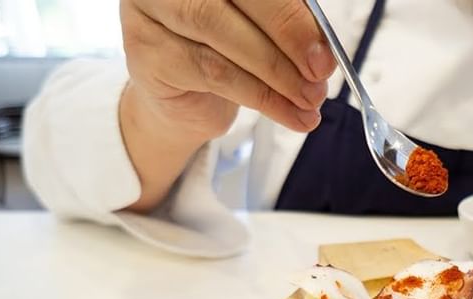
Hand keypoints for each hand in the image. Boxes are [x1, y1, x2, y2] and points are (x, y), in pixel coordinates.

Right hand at [120, 0, 335, 139]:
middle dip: (289, 41)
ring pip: (227, 42)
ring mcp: (152, 12)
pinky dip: (261, 98)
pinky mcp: (148, 54)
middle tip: (319, 75)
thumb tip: (321, 53)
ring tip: (309, 101)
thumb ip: (288, 26)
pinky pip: (215, 74)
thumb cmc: (227, 49)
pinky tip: (290, 114)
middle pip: (241, 1)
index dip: (292, 15)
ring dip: (278, 77)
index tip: (324, 53)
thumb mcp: (263, 29)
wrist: (182, 99)